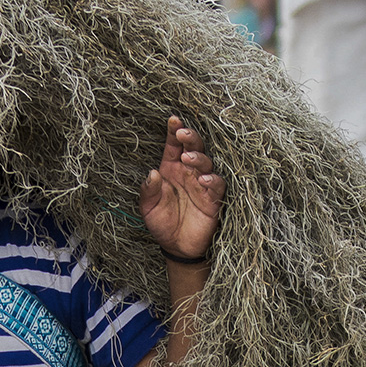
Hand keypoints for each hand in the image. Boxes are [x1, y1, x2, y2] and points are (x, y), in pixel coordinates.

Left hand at [139, 116, 224, 260]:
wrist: (176, 247)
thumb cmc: (161, 222)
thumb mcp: (148, 207)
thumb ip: (148, 190)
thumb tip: (151, 174)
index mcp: (171, 168)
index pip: (173, 145)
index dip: (173, 131)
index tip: (172, 119)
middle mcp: (188, 172)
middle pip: (193, 148)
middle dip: (189, 137)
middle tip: (182, 132)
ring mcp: (202, 184)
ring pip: (206, 163)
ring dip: (198, 158)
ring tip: (188, 158)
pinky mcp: (213, 199)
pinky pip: (217, 186)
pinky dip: (213, 180)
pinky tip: (205, 179)